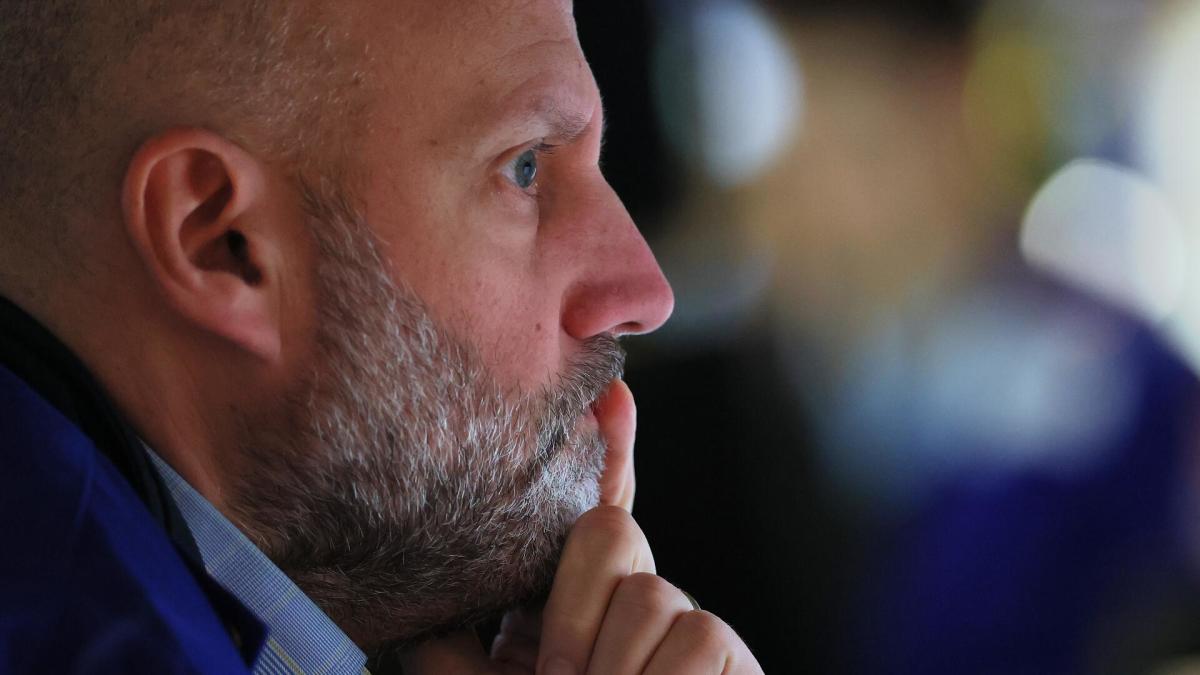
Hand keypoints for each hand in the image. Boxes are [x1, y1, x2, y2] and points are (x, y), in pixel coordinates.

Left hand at [399, 382, 762, 674]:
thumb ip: (453, 655)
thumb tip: (422, 613)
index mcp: (567, 616)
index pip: (587, 517)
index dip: (601, 451)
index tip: (608, 392)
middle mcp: (625, 610)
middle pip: (607, 534)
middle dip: (574, 608)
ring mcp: (679, 630)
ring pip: (646, 591)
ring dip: (609, 667)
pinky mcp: (727, 655)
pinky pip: (695, 632)